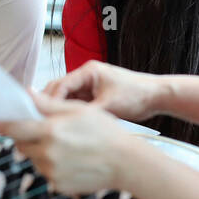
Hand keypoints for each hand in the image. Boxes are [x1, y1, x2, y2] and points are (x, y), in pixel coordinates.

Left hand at [0, 92, 129, 194]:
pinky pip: (46, 172)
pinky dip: (53, 165)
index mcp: (50, 132)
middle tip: (44, 131)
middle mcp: (47, 154)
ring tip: (66, 145)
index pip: (13, 129)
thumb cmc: (105, 132)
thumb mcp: (78, 111)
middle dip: (27, 137)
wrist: (126, 163)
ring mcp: (52, 172)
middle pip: (21, 144)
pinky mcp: (58, 185)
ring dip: (41, 151)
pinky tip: (72, 159)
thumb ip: (48, 104)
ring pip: (34, 159)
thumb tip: (26, 93)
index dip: (3, 125)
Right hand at [42, 61, 166, 122]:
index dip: (50, 101)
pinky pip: (76, 105)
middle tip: (41, 122)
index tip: (41, 116)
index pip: (61, 85)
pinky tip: (66, 127)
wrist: (157, 97)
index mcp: (89, 71)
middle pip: (59, 90)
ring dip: (59, 110)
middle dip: (49, 105)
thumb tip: (64, 122)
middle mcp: (86, 77)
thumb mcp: (109, 106)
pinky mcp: (94, 96)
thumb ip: (85, 112)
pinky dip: (70, 114)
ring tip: (52, 126)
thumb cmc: (137, 95)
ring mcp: (90, 87)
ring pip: (66, 99)